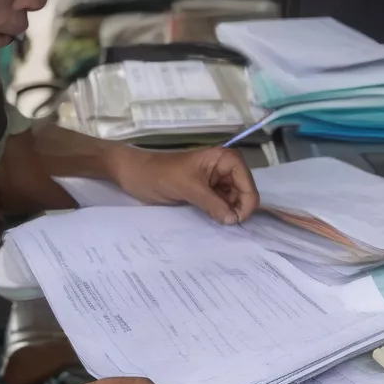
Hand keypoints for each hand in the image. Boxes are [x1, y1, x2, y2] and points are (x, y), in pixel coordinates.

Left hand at [109, 145, 259, 224]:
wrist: (135, 175)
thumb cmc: (159, 174)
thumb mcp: (187, 187)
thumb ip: (212, 203)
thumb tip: (234, 220)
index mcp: (225, 159)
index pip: (248, 185)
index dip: (245, 204)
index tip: (233, 221)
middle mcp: (225, 169)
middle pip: (245, 194)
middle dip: (238, 210)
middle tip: (223, 224)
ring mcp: (217, 182)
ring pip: (234, 203)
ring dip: (228, 214)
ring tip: (216, 222)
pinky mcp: (207, 193)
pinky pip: (221, 206)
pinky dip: (220, 215)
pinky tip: (212, 221)